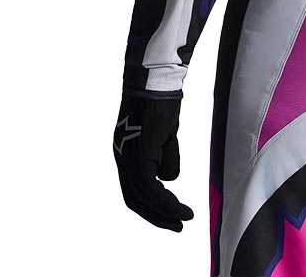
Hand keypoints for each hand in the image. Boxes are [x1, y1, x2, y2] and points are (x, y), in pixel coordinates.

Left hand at [113, 90, 194, 231]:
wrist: (157, 80)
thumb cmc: (162, 101)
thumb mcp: (165, 135)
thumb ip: (164, 156)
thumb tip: (169, 179)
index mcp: (125, 153)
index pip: (134, 190)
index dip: (152, 206)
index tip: (172, 215)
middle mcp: (122, 158)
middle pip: (134, 199)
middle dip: (157, 216)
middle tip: (177, 226)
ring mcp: (128, 156)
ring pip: (142, 197)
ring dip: (164, 212)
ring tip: (184, 218)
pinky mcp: (139, 152)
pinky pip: (149, 186)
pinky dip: (164, 201)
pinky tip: (178, 206)